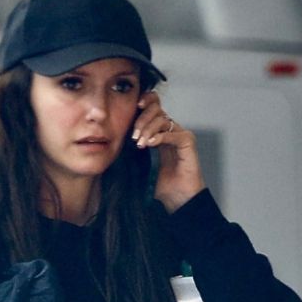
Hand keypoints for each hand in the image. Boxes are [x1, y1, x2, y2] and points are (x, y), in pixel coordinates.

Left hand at [133, 92, 204, 212]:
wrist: (178, 200)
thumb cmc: (161, 186)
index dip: (145, 102)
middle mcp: (171, 130)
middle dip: (142, 119)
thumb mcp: (140, 165)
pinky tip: (150, 144)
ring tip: (140, 143)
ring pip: (162, 119)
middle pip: (156, 110)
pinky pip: (172, 133)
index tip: (134, 106)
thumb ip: (132, 151)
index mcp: (159, 132)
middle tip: (134, 136)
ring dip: (148, 129)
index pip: (153, 108)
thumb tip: (112, 142)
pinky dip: (159, 136)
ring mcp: (180, 134)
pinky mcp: (188, 141)